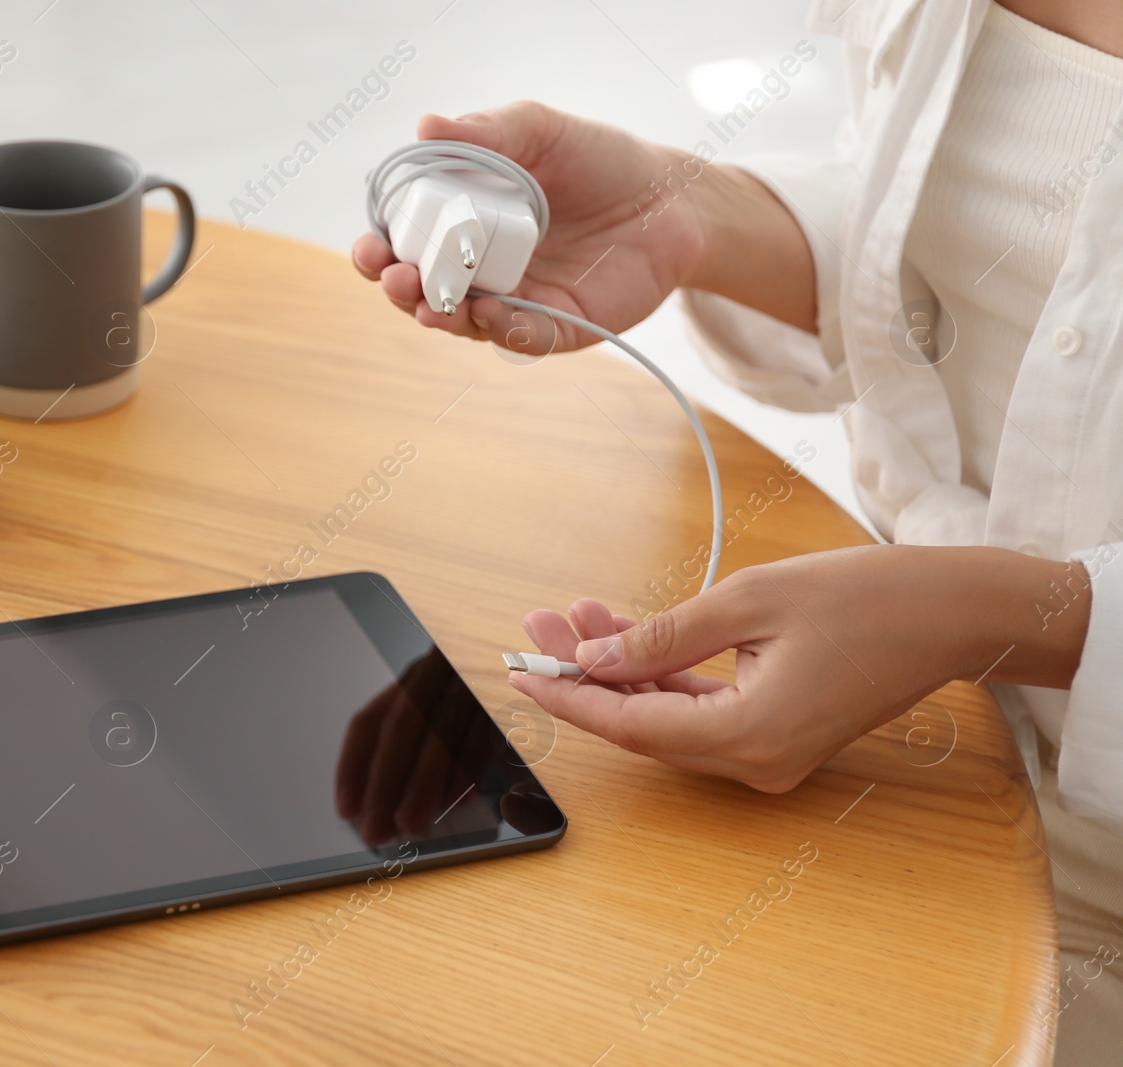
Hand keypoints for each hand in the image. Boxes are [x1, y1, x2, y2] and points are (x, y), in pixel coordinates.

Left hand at [335, 650, 492, 845]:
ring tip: (411, 822)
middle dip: (384, 783)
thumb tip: (384, 800)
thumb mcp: (447, 704)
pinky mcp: (503, 693)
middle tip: (375, 829)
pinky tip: (456, 799)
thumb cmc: (483, 686)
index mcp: (414, 678)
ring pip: (439, 731)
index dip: (353, 767)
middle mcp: (437, 674)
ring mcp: (471, 679)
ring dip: (422, 783)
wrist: (526, 645)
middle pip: (400, 728)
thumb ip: (418, 741)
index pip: (370, 721)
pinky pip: (482, 732)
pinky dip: (468, 767)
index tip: (346, 809)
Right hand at [352, 101, 707, 352]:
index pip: (406, 240)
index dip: (380, 246)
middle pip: (422, 288)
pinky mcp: (555, 325)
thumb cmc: (601, 161)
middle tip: (395, 277)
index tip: (372, 244)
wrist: (671, 198)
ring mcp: (515, 299)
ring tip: (427, 304)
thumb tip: (426, 125)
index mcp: (464, 220)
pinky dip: (498, 329)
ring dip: (438, 315)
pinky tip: (487, 313)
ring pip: (462, 320)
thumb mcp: (541, 131)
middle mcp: (481, 266)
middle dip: (398, 287)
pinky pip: (519, 336)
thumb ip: (488, 131)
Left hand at [508, 546, 1091, 792]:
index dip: (570, 696)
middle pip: (642, 723)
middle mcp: (755, 761)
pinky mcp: (776, 733)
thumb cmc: (865, 598)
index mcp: (749, 736)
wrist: (953, 611)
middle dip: (586, 673)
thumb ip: (662, 636)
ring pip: (667, 716)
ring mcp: (767, 753)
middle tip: (539, 626)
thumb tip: (593, 659)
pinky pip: (701, 710)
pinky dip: (661, 674)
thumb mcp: (748, 601)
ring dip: (621, 668)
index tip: (521, 669)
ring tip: (574, 616)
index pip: (631, 726)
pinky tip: (625, 632)